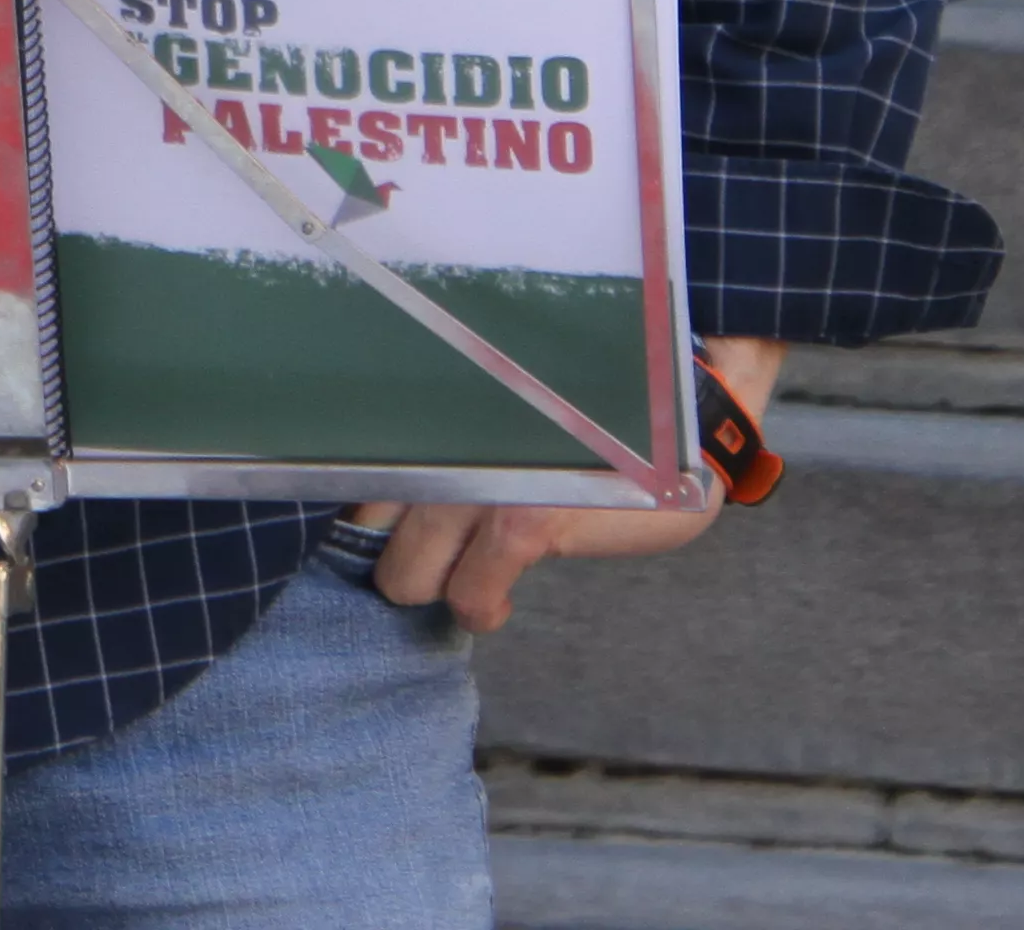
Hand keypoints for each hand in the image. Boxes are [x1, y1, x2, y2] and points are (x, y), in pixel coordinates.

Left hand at [349, 337, 783, 632]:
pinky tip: (500, 601)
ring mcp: (474, 481)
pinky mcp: (520, 522)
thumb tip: (383, 498)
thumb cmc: (587, 419)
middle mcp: (438, 442)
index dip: (362, 516)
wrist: (676, 417)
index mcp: (430, 414)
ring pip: (405, 575)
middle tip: (445, 557)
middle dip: (402, 556)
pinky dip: (481, 609)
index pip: (347, 474)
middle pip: (365, 533)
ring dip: (441, 587)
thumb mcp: (503, 419)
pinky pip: (468, 595)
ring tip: (474, 579)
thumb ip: (446, 442)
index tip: (384, 531)